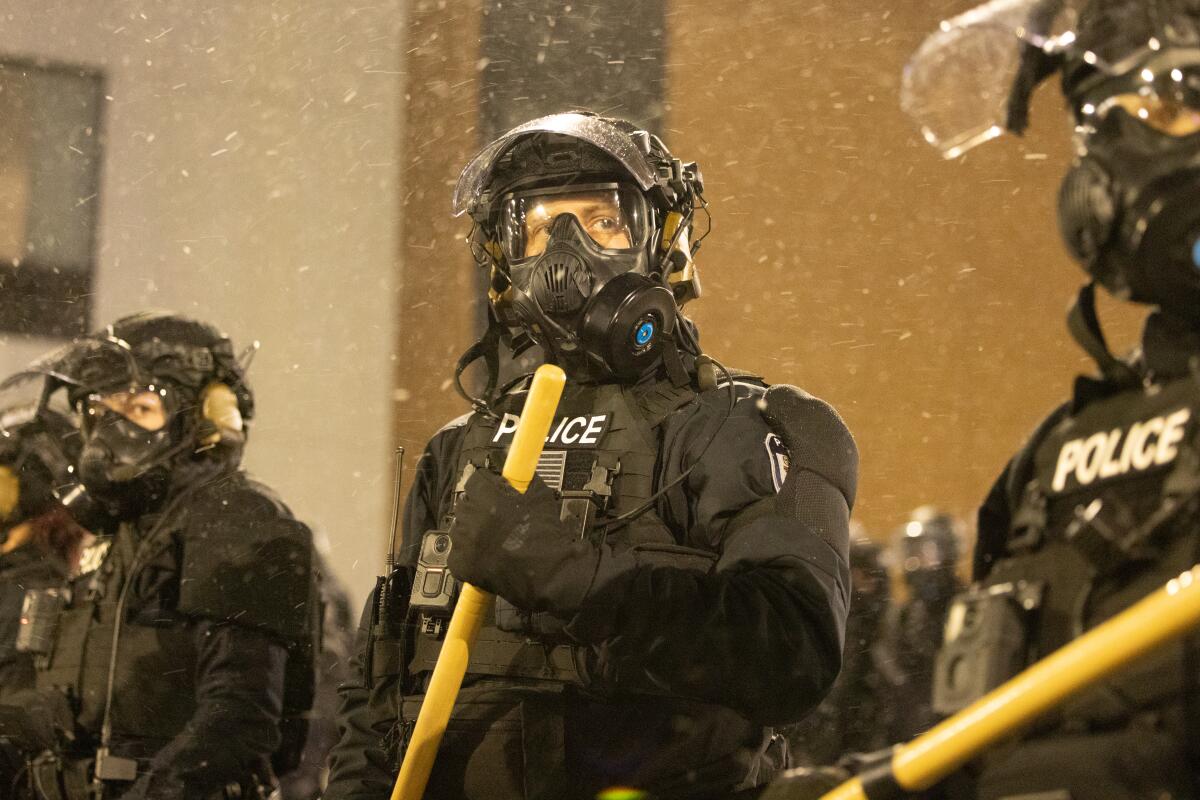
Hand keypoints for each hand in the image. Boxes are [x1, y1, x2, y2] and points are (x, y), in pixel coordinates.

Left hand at [446, 469, 598, 613]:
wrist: (549, 572)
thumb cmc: (546, 536)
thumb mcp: (539, 495)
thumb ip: (522, 480)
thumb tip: (516, 471)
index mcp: (488, 498)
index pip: (474, 481)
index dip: (484, 486)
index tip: (489, 490)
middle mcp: (471, 519)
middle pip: (464, 505)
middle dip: (477, 508)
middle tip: (493, 518)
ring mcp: (464, 543)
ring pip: (458, 530)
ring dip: (471, 531)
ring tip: (490, 540)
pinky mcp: (461, 565)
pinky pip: (457, 554)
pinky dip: (468, 555)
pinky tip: (485, 557)